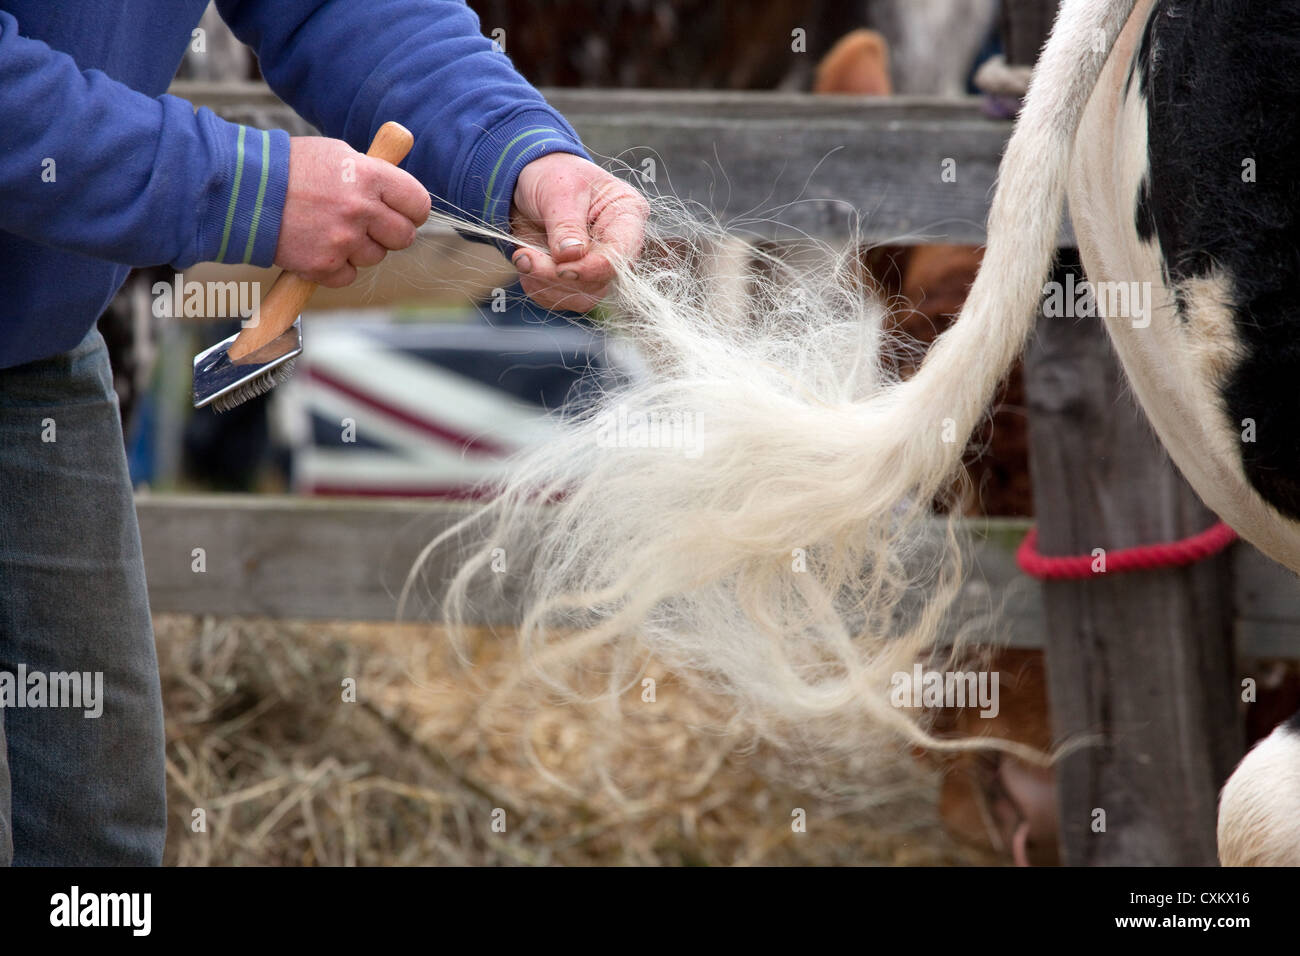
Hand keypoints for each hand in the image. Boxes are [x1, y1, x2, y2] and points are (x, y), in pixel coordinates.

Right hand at [274, 136, 431, 287]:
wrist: (242, 190)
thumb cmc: (290, 168)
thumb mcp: (338, 154)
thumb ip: (374, 172)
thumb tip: (402, 190)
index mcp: (370, 177)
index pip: (419, 204)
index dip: (412, 211)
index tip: (403, 212)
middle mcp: (360, 209)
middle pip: (404, 237)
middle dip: (390, 233)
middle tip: (368, 224)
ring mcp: (342, 240)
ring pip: (375, 257)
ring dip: (359, 248)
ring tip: (331, 228)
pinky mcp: (323, 266)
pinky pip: (348, 276)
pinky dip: (336, 267)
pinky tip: (318, 245)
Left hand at [509, 153, 648, 311]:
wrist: (527, 181)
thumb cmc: (552, 175)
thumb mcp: (558, 190)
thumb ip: (566, 225)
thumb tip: (571, 256)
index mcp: (627, 215)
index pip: (621, 254)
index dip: (594, 268)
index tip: (561, 268)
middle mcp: (618, 246)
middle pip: (601, 282)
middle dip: (560, 277)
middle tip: (526, 257)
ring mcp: (598, 266)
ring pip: (582, 297)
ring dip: (546, 285)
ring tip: (523, 258)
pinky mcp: (576, 279)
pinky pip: (561, 298)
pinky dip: (537, 287)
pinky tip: (525, 263)